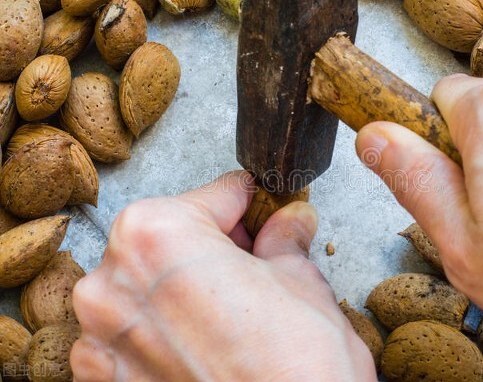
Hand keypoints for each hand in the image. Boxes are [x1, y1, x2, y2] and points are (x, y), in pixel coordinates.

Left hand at [70, 171, 376, 381]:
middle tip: (256, 259)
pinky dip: (163, 327)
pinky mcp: (104, 379)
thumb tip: (288, 222)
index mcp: (158, 234)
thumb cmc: (296, 369)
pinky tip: (204, 341)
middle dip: (215, 242)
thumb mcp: (303, 282)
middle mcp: (112, 281)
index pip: (213, 195)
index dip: (247, 203)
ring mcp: (101, 335)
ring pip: (147, 284)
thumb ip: (284, 241)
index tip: (261, 209)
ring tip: (233, 307)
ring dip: (185, 284)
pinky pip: (132, 331)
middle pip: (171, 236)